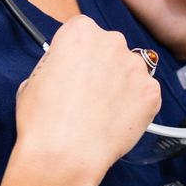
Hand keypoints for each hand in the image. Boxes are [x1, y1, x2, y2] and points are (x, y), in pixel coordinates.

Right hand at [13, 15, 164, 185]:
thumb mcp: (33, 79)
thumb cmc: (43, 120)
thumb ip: (56, 65)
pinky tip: (116, 121)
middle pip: (109, 48)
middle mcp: (112, 42)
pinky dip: (135, 106)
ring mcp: (136, 67)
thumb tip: (64, 71)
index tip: (73, 69)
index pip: (83, 32)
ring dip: (120, 85)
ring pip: (130, 71)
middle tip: (87, 94)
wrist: (65, 154)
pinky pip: (145, 94)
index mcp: (80, 31)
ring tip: (102, 112)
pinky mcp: (152, 93)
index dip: (76, 54)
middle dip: (101, 67)